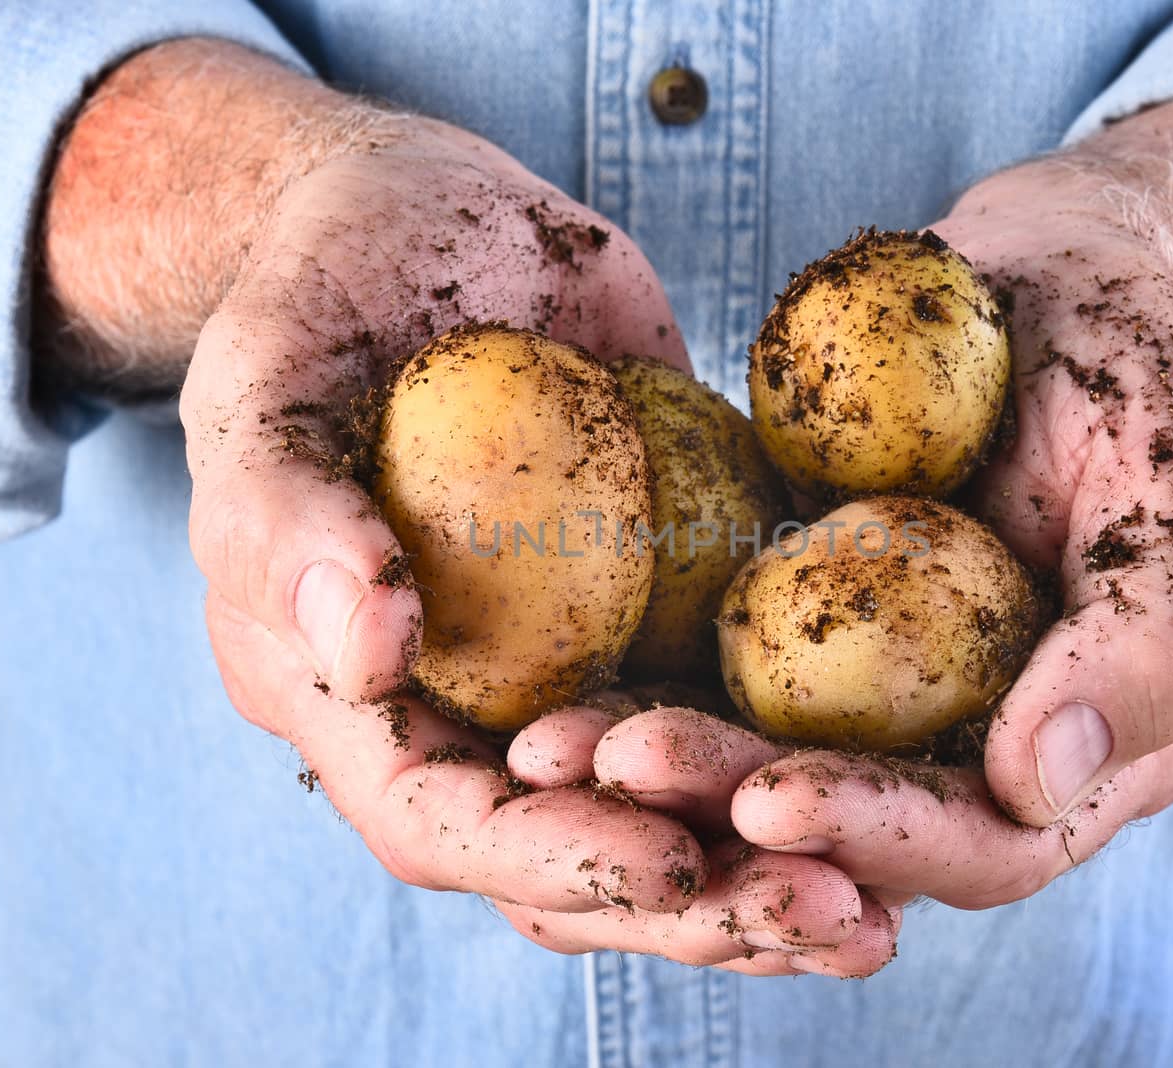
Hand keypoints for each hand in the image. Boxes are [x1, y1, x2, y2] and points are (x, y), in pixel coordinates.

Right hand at [36, 40, 885, 967]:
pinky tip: (902, 789)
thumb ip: (296, 525)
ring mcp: (572, 664)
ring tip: (881, 907)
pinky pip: (734, 701)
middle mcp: (470, 711)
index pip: (449, 819)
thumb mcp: (270, 390)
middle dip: (703, 901)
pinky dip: (810, 757)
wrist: (421, 224)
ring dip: (774, 863)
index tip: (676, 863)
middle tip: (835, 915)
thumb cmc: (320, 300)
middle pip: (580, 849)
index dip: (558, 856)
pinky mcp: (658, 606)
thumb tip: (372, 657)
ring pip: (672, 803)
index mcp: (356, 697)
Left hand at [593, 93, 1172, 910]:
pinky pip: (721, 678)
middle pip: (848, 829)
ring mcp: (889, 692)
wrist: (1051, 273)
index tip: (766, 802)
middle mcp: (984, 746)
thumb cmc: (1137, 356)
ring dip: (661, 770)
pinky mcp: (809, 631)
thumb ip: (1142, 640)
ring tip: (549, 747)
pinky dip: (642, 689)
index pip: (984, 841)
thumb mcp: (1169, 474)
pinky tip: (550, 688)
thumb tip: (1035, 785)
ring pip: (767, 768)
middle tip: (610, 769)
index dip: (875, 835)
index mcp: (1099, 750)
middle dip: (726, 810)